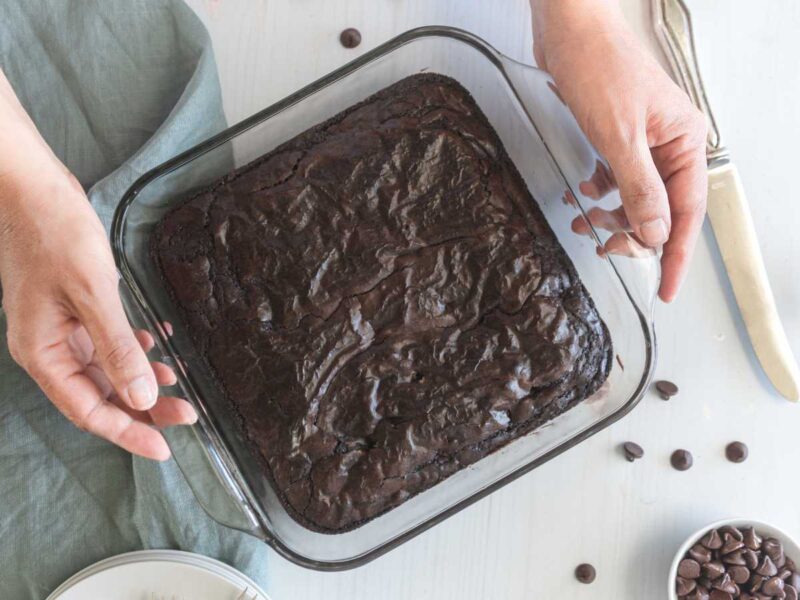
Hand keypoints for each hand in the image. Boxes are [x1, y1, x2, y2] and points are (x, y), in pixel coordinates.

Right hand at [0, 70, 195, 459]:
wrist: (31, 187)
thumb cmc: (53, 232)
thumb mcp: (93, 293)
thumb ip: (118, 348)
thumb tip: (143, 396)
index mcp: (43, 353)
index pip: (89, 411)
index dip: (129, 431)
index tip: (165, 447)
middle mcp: (48, 347)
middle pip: (100, 394)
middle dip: (144, 407)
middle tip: (187, 413)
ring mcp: (59, 328)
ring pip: (105, 370)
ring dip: (141, 377)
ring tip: (179, 382)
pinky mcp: (72, 309)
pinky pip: (105, 341)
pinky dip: (132, 346)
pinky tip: (157, 342)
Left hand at [531, 0, 707, 300]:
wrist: (569, 32)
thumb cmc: (600, 68)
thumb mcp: (619, 137)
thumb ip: (639, 189)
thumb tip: (653, 232)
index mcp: (684, 143)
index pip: (686, 213)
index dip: (673, 254)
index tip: (664, 288)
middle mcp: (670, 144)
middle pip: (660, 209)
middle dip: (633, 233)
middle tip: (607, 248)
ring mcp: (644, 142)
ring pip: (636, 197)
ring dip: (611, 215)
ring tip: (585, 221)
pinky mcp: (619, 138)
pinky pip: (617, 179)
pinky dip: (601, 192)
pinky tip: (585, 193)